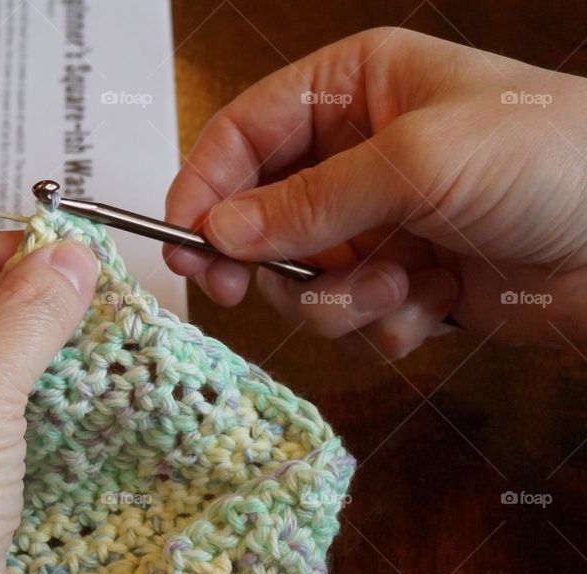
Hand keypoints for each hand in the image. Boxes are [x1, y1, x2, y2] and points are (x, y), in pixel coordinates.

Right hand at [164, 27, 586, 358]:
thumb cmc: (551, 160)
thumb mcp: (417, 162)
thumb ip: (309, 201)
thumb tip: (219, 232)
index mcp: (354, 90)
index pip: (245, 134)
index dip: (205, 186)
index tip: (184, 239)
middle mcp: (357, 154)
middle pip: (259, 213)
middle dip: (260, 258)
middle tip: (235, 290)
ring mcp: (379, 222)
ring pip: (302, 276)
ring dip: (341, 298)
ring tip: (398, 288)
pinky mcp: (403, 280)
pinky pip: (352, 314)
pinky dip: (384, 321)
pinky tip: (433, 303)